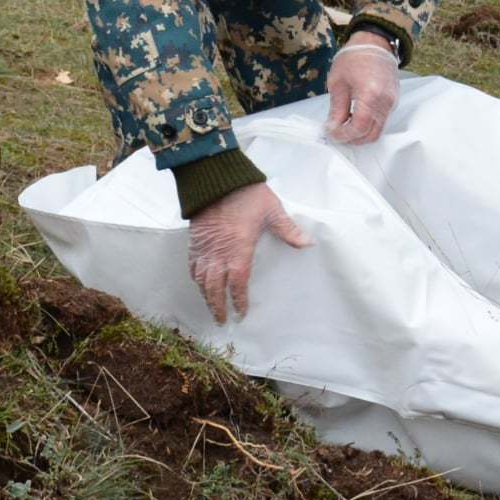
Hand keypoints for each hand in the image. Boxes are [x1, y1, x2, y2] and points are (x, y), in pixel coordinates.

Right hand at [187, 182, 311, 322]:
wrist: (216, 178)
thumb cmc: (247, 194)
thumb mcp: (272, 211)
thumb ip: (288, 230)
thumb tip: (307, 244)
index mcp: (239, 250)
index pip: (238, 283)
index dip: (239, 300)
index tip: (241, 313)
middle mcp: (219, 253)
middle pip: (215, 287)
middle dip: (218, 306)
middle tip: (222, 320)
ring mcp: (204, 247)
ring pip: (201, 279)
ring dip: (205, 295)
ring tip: (211, 307)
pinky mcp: (194, 240)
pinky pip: (192, 264)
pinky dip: (195, 277)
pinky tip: (199, 282)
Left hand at [325, 34, 399, 144]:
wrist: (375, 44)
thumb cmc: (354, 58)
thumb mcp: (338, 83)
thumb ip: (336, 109)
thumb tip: (332, 129)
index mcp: (370, 95)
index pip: (359, 127)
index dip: (344, 135)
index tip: (331, 133)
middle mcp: (385, 102)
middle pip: (371, 134)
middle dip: (352, 138)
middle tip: (336, 133)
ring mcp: (392, 102)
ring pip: (378, 130)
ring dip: (360, 134)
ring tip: (344, 126)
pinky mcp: (393, 102)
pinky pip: (382, 121)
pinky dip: (368, 125)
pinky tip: (354, 117)